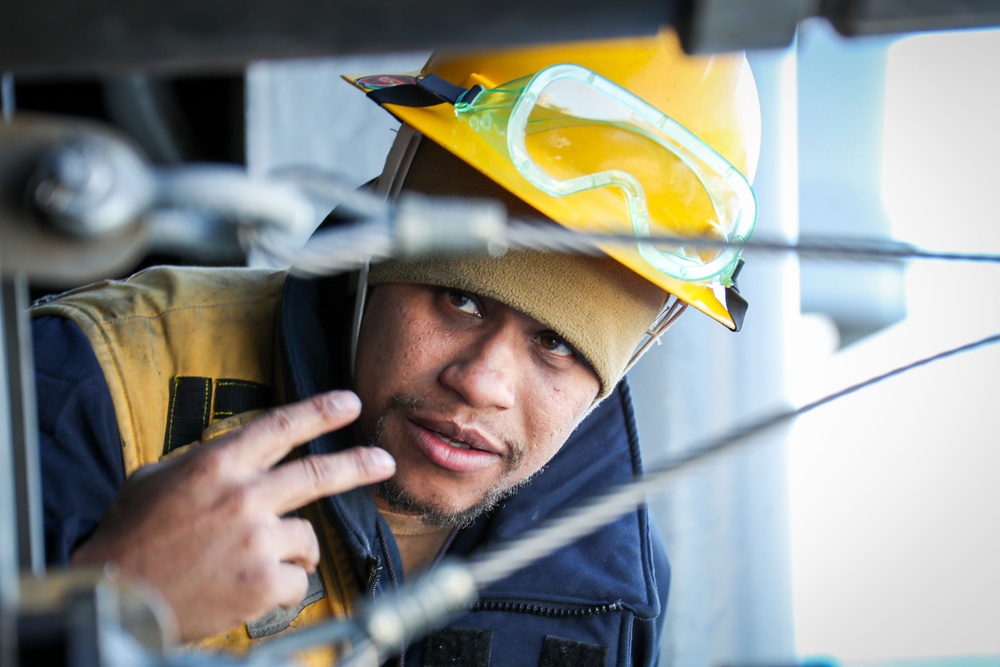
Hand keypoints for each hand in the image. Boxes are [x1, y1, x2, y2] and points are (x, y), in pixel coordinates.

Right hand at [70, 390, 394, 641]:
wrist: (115, 598)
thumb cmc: (131, 538)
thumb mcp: (155, 479)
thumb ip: (202, 462)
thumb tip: (235, 457)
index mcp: (217, 464)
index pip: (281, 427)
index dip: (321, 412)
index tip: (350, 403)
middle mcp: (242, 496)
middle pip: (318, 474)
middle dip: (358, 465)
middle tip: (384, 461)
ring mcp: (255, 539)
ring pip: (307, 537)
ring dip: (292, 550)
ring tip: (256, 562)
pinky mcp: (262, 581)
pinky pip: (299, 579)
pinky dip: (283, 587)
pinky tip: (253, 590)